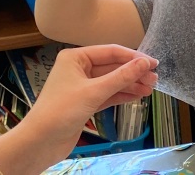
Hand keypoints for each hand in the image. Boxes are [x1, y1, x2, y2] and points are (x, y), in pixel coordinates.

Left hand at [23, 45, 158, 158]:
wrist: (39, 143)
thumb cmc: (61, 111)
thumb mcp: (94, 91)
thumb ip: (122, 76)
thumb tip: (145, 63)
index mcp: (76, 58)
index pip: (111, 52)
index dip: (134, 57)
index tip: (153, 63)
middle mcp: (79, 69)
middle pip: (113, 67)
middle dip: (134, 73)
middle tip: (154, 79)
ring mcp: (83, 86)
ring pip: (112, 81)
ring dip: (131, 85)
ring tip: (150, 89)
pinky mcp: (86, 102)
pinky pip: (109, 94)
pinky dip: (122, 95)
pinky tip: (138, 96)